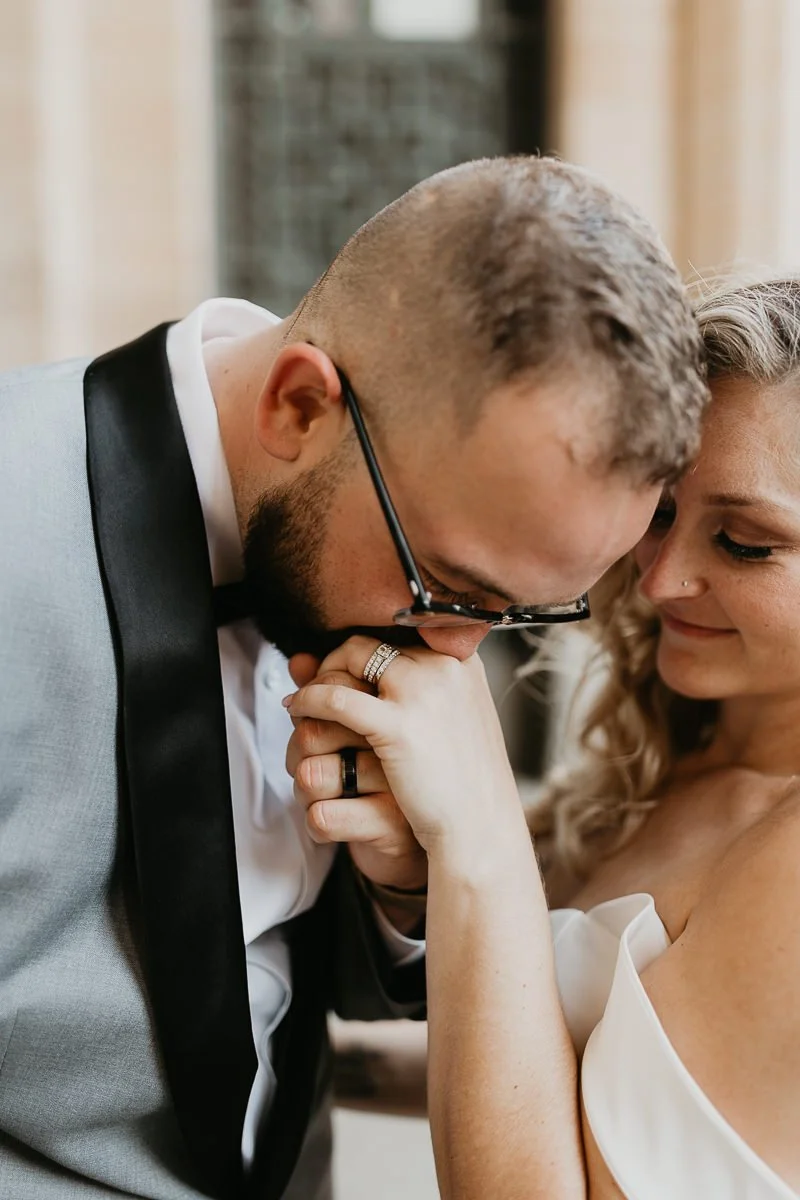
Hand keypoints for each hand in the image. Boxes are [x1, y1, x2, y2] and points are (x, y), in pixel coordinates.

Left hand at [284, 636, 526, 876]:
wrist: (482, 828)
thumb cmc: (461, 780)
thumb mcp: (437, 721)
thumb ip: (393, 686)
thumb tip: (315, 659)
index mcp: (458, 662)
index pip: (390, 638)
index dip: (356, 657)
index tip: (339, 675)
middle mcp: (442, 668)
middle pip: (364, 647)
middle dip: (333, 667)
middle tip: (316, 690)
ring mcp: (422, 693)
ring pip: (347, 665)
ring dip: (317, 684)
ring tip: (301, 704)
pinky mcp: (398, 727)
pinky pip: (335, 700)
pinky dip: (309, 701)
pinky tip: (297, 710)